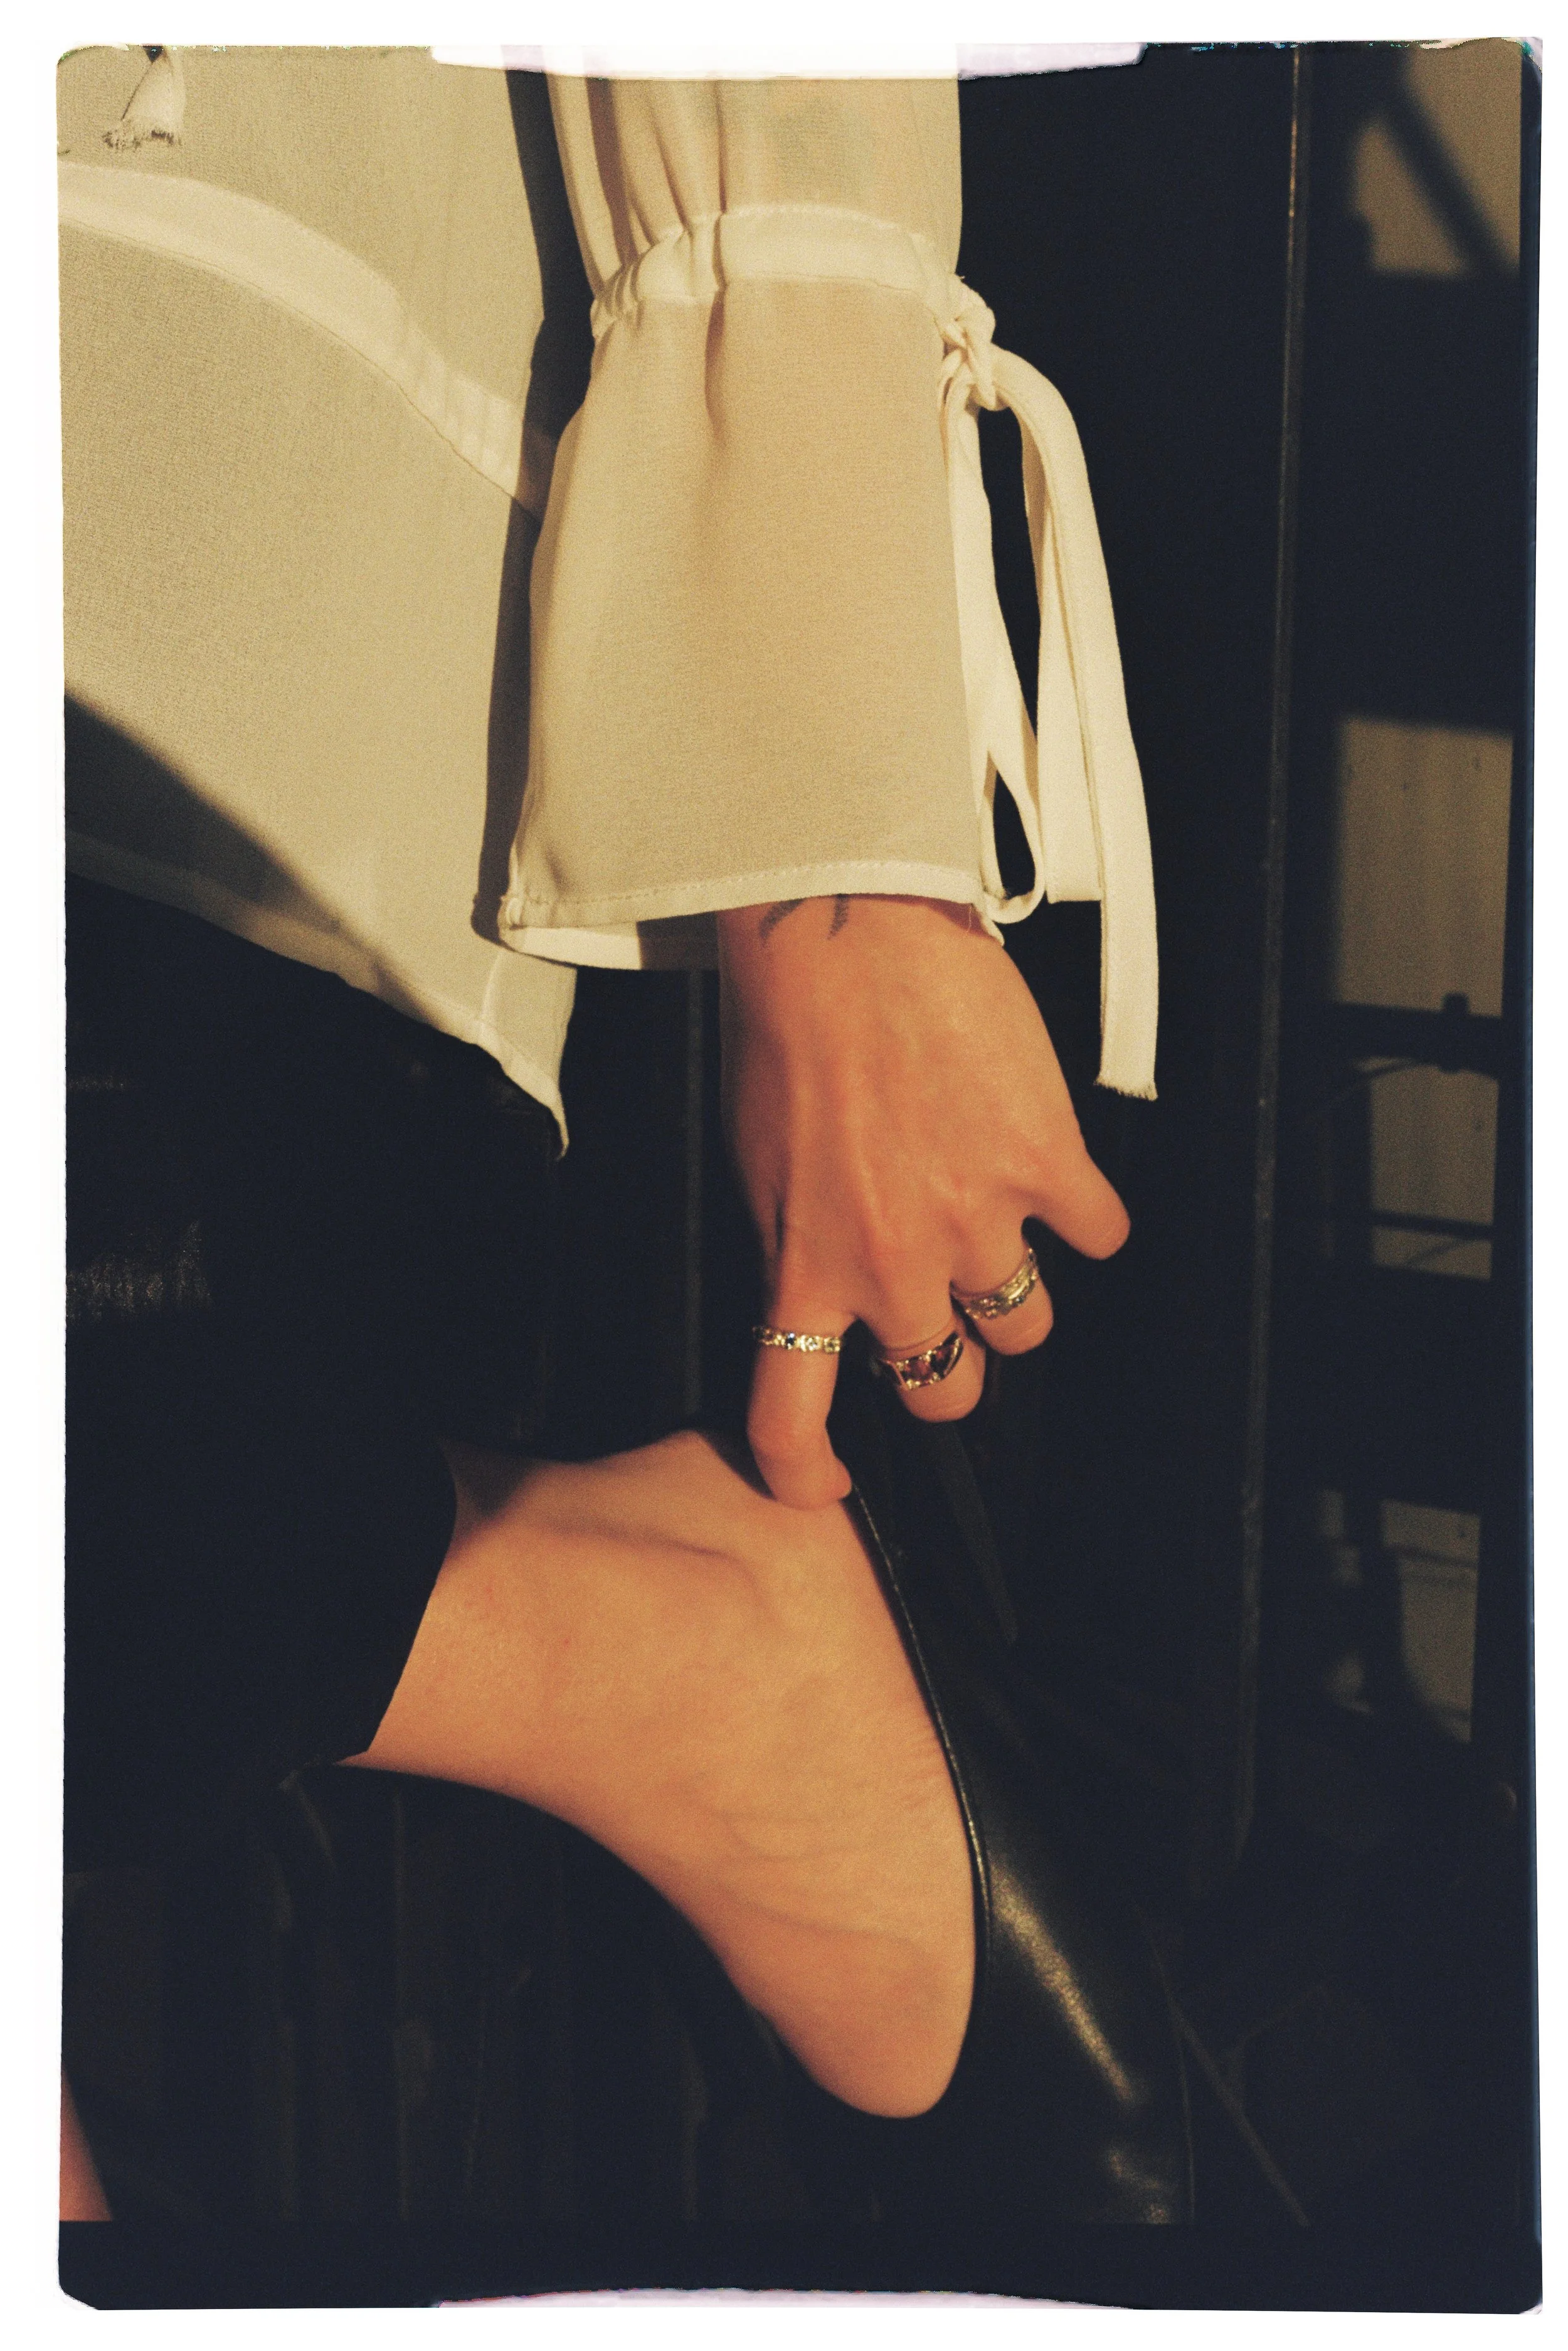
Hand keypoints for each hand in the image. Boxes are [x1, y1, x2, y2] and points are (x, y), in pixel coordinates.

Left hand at [718, 895, 1129, 1507]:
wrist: (845, 935)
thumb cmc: (793, 1030)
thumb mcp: (760, 1166)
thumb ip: (796, 1244)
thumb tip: (819, 1289)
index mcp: (804, 1266)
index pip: (790, 1414)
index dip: (807, 1473)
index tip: (826, 1488)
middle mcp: (892, 1263)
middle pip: (946, 1386)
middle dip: (952, 1367)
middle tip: (948, 1321)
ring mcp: (977, 1221)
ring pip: (1028, 1324)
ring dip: (1019, 1291)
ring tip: (1003, 1226)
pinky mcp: (1047, 1164)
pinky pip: (1100, 1234)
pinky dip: (1088, 1214)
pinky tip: (1063, 1177)